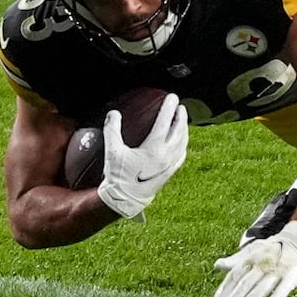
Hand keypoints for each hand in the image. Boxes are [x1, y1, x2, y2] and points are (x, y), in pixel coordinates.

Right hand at [97, 93, 188, 218]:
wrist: (124, 200)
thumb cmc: (118, 176)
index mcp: (153, 148)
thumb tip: (113, 113)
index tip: (172, 97)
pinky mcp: (170, 172)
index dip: (169, 108)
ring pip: (182, 142)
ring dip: (184, 128)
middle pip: (179, 131)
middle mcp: (165, 155)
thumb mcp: (112, 152)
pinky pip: (181, 154)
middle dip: (181, 116)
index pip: (165, 122)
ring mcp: (170, 164)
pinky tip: (182, 141)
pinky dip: (183, 144)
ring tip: (182, 119)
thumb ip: (112, 130)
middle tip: (179, 105)